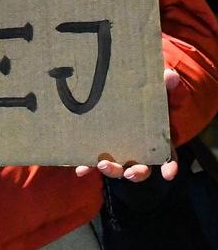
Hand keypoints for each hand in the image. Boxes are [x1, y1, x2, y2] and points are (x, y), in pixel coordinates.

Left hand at [74, 68, 180, 182]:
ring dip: (112, 170)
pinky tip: (80, 169)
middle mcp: (137, 149)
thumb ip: (162, 84)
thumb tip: (170, 75)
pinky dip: (87, 167)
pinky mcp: (97, 148)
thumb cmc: (138, 95)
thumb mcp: (152, 89)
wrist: (115, 91)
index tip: (168, 174)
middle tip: (128, 172)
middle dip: (136, 173)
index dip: (169, 166)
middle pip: (141, 167)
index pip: (167, 156)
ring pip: (119, 168)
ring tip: (101, 164)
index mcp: (154, 139)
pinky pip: (93, 162)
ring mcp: (117, 150)